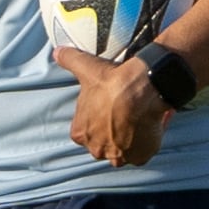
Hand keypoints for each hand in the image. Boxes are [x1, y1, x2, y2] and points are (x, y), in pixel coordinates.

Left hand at [52, 44, 172, 168]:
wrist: (141, 92)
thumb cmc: (111, 84)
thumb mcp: (87, 68)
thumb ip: (70, 60)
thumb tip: (57, 51)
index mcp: (80, 133)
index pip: (85, 130)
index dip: (96, 118)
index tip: (107, 107)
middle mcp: (97, 149)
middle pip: (103, 142)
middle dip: (112, 131)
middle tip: (124, 113)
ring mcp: (119, 155)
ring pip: (123, 149)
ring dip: (129, 139)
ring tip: (139, 119)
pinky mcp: (140, 157)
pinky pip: (142, 152)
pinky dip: (146, 142)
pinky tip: (150, 124)